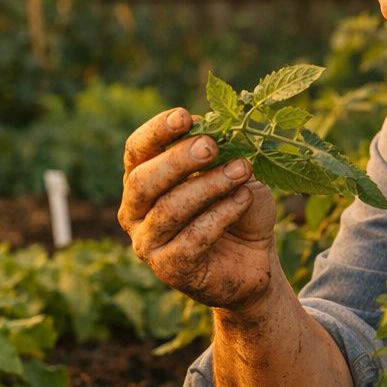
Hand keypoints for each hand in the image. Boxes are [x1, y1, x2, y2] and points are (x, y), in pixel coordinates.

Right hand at [119, 107, 276, 310]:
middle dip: (178, 159)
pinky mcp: (170, 269)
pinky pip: (193, 238)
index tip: (184, 117)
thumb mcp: (231, 173)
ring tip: (242, 169)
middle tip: (211, 146)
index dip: (156, 132)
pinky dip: (221, 214)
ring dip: (209, 185)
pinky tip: (244, 199)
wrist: (252, 261)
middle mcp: (135, 212)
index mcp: (141, 181)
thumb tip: (215, 127)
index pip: (136, 151)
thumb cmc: (236, 210)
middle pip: (144, 180)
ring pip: (170, 209)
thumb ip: (220, 155)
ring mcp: (148, 243)